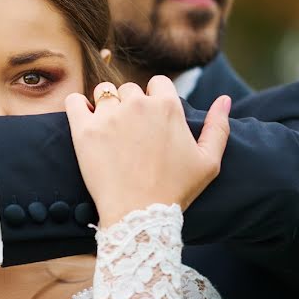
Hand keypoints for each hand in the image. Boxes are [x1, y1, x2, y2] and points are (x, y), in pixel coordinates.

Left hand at [65, 76, 230, 227]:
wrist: (139, 216)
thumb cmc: (176, 191)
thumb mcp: (208, 162)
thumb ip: (218, 127)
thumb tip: (224, 99)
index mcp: (167, 106)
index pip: (157, 83)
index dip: (155, 100)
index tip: (152, 122)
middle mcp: (137, 104)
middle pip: (130, 89)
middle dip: (130, 105)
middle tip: (130, 134)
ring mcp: (109, 116)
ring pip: (103, 92)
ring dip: (105, 105)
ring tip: (108, 130)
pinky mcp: (84, 130)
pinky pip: (74, 102)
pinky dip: (78, 107)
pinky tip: (84, 120)